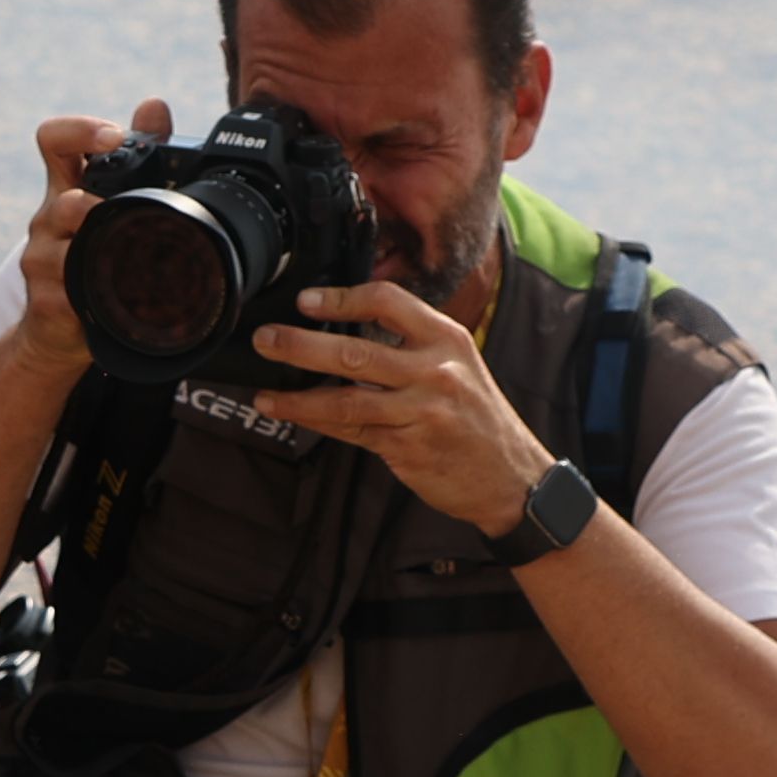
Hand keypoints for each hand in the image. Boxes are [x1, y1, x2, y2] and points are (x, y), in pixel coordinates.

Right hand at [2, 99, 172, 376]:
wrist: (60, 327)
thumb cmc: (95, 256)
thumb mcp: (115, 202)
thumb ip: (139, 154)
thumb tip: (154, 104)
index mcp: (67, 186)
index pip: (54, 141)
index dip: (79, 131)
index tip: (112, 136)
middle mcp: (48, 219)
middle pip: (63, 202)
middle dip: (93, 208)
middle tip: (118, 213)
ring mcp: (42, 260)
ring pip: (68, 252)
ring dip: (97, 254)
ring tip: (123, 263)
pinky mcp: (46, 302)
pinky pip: (74, 295)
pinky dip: (99, 298)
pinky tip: (117, 302)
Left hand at [248, 278, 549, 530]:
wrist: (513, 477)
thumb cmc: (476, 419)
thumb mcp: (458, 368)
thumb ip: (410, 348)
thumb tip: (342, 332)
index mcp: (447, 339)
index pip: (388, 301)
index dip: (342, 298)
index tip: (306, 300)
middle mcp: (436, 370)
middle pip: (355, 351)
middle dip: (301, 345)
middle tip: (265, 339)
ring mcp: (422, 410)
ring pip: (346, 398)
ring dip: (296, 395)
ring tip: (263, 392)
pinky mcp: (408, 447)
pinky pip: (351, 431)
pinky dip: (315, 422)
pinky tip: (289, 414)